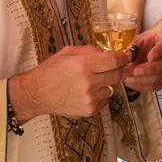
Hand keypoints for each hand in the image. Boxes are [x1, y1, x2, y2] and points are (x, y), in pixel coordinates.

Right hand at [10, 45, 131, 120]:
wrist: (36, 94)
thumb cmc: (50, 70)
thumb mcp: (68, 52)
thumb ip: (90, 51)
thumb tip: (107, 53)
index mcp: (84, 65)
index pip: (114, 60)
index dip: (123, 57)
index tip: (125, 56)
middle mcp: (89, 82)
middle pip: (117, 74)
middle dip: (118, 69)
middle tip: (114, 67)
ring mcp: (91, 98)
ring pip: (112, 88)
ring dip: (108, 83)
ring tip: (95, 80)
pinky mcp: (90, 110)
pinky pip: (105, 100)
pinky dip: (101, 95)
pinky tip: (89, 91)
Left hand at [123, 30, 161, 92]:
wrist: (152, 47)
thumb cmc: (145, 42)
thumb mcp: (138, 39)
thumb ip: (133, 47)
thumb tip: (126, 56)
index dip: (158, 51)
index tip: (149, 57)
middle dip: (147, 70)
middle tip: (133, 71)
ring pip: (159, 78)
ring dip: (142, 80)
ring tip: (128, 78)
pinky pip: (155, 86)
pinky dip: (142, 86)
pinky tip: (131, 83)